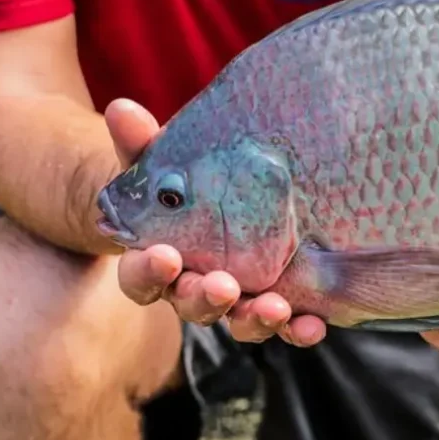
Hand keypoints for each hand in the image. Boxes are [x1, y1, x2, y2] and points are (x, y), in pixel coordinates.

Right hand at [104, 99, 326, 346]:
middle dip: (206, 299)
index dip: (148, 272)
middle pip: (191, 306)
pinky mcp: (274, 303)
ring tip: (276, 308)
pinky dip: (298, 328)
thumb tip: (123, 111)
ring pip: (239, 321)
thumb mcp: (161, 160)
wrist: (218, 194)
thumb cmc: (181, 180)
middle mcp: (192, 289)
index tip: (164, 257)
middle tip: (223, 287)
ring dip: (256, 318)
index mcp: (155, 261)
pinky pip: (285, 324)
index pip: (141, 277)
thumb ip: (140, 144)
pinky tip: (314, 325)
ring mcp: (236, 301)